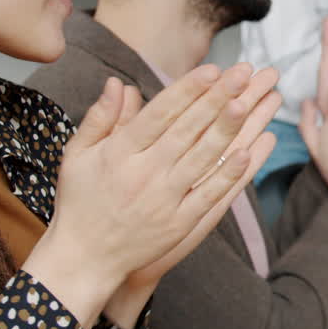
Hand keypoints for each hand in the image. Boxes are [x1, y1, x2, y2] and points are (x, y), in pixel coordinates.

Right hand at [28, 65, 277, 325]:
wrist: (83, 259)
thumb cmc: (79, 202)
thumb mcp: (77, 156)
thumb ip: (101, 118)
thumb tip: (116, 82)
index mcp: (119, 153)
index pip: (160, 114)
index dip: (187, 90)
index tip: (212, 69)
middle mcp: (143, 173)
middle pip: (187, 130)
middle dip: (217, 99)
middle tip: (243, 73)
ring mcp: (164, 199)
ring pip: (202, 158)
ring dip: (227, 130)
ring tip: (249, 103)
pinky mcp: (179, 224)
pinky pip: (209, 195)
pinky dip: (228, 174)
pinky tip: (248, 152)